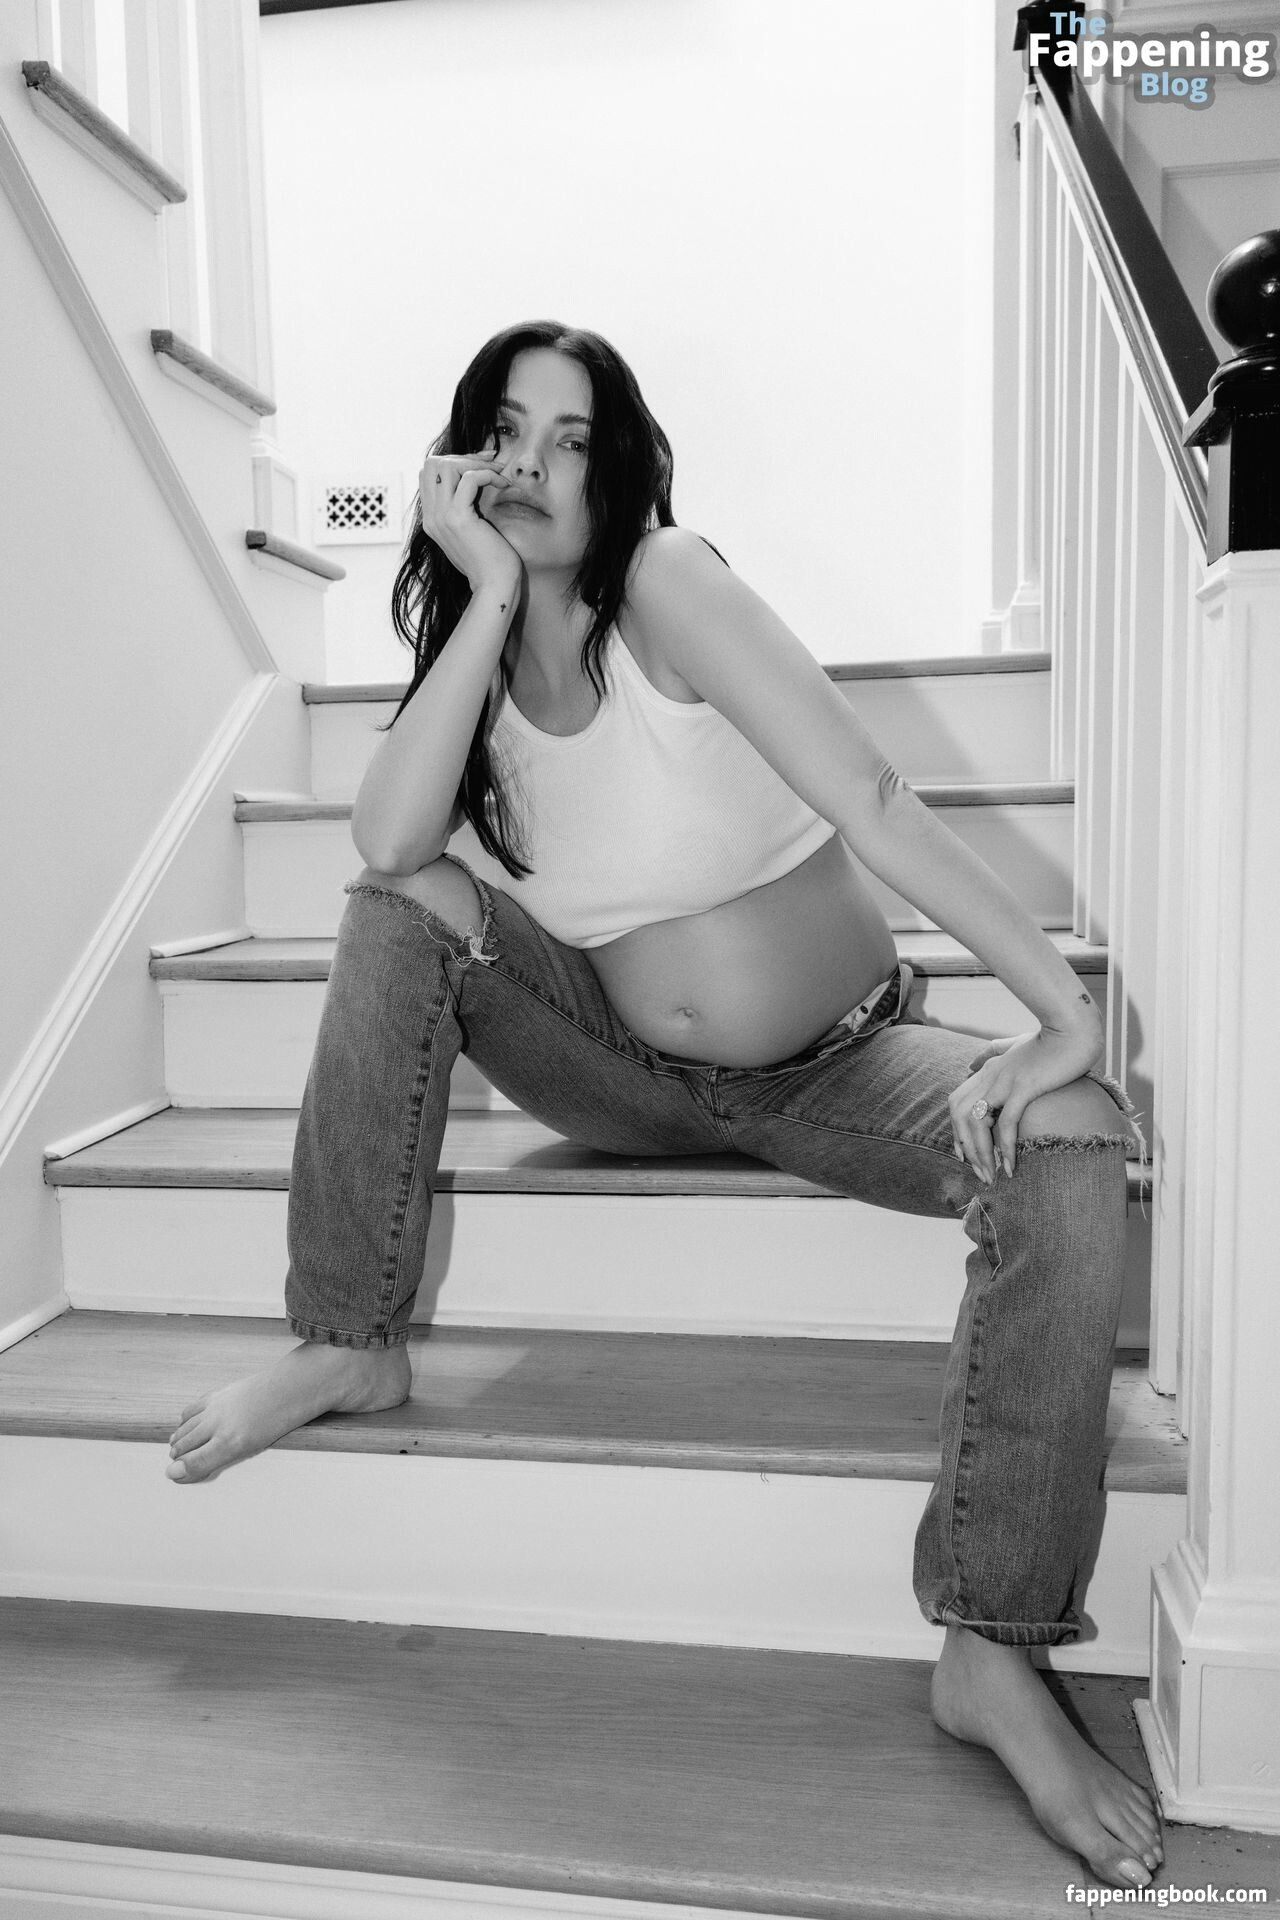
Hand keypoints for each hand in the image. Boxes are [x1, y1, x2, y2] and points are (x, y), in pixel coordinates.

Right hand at [419, 451, 520, 597]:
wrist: (494, 586)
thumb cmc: (490, 561)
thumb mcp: (471, 532)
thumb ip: (463, 510)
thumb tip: (472, 482)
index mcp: (432, 519)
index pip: (428, 474)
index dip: (454, 462)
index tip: (480, 465)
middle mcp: (431, 517)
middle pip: (431, 464)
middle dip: (463, 457)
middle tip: (490, 463)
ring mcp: (441, 518)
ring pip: (444, 466)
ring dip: (474, 462)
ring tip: (497, 472)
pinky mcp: (458, 519)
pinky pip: (468, 478)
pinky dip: (487, 474)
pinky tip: (503, 484)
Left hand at [949, 1019, 1103, 1181]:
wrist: (1074, 1028)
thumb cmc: (1051, 1039)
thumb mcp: (1015, 1043)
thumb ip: (993, 1051)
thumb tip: (972, 1063)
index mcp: (987, 1069)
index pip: (957, 1104)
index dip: (956, 1131)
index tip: (964, 1156)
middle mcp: (990, 1075)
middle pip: (961, 1116)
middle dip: (966, 1148)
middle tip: (980, 1174)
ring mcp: (1005, 1081)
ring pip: (978, 1123)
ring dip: (982, 1154)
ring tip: (992, 1176)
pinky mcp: (1025, 1087)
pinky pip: (1006, 1123)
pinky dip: (1005, 1147)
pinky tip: (1010, 1167)